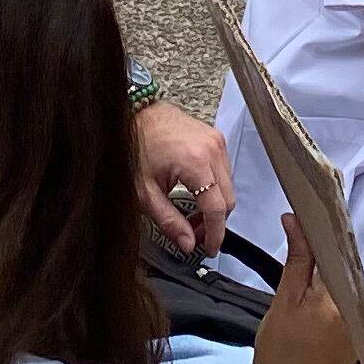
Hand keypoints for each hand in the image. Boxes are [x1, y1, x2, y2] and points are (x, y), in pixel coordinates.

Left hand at [134, 100, 234, 253]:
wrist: (135, 113)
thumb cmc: (135, 148)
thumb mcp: (145, 193)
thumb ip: (169, 221)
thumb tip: (187, 244)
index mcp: (196, 162)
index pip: (217, 208)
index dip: (215, 234)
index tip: (208, 249)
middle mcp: (212, 149)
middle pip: (228, 198)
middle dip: (214, 223)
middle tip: (195, 236)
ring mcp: (216, 141)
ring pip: (228, 186)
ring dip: (215, 206)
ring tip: (193, 217)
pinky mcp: (215, 138)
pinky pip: (224, 171)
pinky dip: (215, 188)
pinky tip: (197, 197)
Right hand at [250, 227, 360, 363]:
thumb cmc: (279, 354)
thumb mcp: (283, 302)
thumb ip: (297, 259)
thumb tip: (295, 219)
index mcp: (337, 301)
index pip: (335, 250)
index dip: (319, 230)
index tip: (304, 216)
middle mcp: (361, 307)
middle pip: (345, 263)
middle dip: (324, 252)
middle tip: (300, 240)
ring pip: (349, 277)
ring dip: (332, 270)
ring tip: (308, 269)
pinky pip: (354, 295)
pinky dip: (338, 289)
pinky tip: (320, 291)